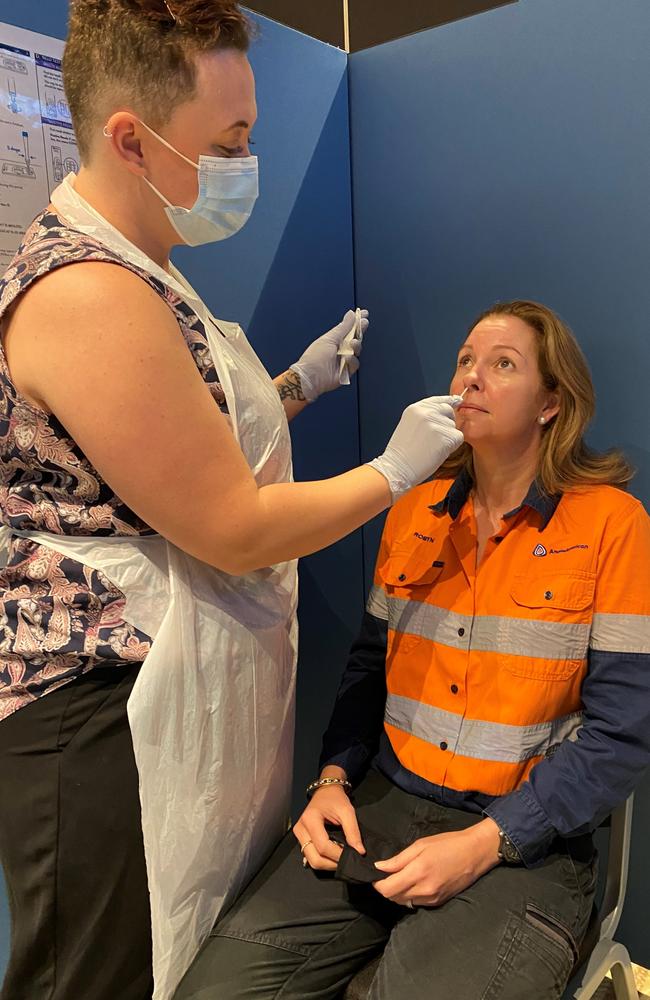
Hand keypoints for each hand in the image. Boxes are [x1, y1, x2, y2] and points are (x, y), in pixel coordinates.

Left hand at [290, 309, 368, 401]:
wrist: (311, 376)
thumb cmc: (315, 356)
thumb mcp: (330, 338)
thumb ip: (343, 327)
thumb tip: (351, 314)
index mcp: (334, 340)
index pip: (348, 328)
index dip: (356, 321)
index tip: (364, 314)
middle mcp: (340, 349)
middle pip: (355, 337)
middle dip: (360, 330)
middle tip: (364, 323)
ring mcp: (344, 360)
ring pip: (357, 350)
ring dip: (356, 345)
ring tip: (352, 344)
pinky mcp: (347, 371)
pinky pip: (355, 363)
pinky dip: (352, 360)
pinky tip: (346, 359)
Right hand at [293, 785, 364, 871]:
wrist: (326, 791)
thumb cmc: (336, 799)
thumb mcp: (347, 811)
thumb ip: (353, 832)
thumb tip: (359, 852)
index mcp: (310, 819)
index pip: (323, 846)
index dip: (338, 855)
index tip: (353, 856)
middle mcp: (300, 829)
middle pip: (314, 858)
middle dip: (332, 864)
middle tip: (347, 860)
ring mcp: (299, 836)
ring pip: (312, 860)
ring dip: (328, 864)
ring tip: (341, 857)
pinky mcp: (301, 839)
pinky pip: (311, 856)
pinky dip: (323, 860)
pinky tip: (333, 854)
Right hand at [368, 396, 464, 501]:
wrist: (397, 468)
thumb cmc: (402, 452)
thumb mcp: (409, 425)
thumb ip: (425, 416)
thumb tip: (448, 408)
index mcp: (415, 408)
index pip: (438, 400)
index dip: (448, 402)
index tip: (457, 401)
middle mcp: (426, 412)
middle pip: (449, 411)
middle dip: (447, 423)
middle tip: (434, 439)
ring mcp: (436, 423)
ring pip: (454, 427)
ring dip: (447, 438)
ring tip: (430, 447)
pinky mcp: (445, 436)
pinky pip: (458, 438)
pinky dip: (451, 447)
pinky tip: (436, 452)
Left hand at [372, 820, 500, 907]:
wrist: (475, 853)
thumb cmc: (447, 844)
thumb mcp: (420, 845)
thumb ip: (398, 860)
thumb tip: (379, 868)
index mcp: (417, 873)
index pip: (387, 890)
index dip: (378, 884)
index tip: (376, 876)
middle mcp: (424, 890)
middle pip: (394, 898)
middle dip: (387, 888)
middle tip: (387, 875)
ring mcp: (432, 899)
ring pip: (405, 902)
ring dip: (398, 893)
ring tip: (401, 877)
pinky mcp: (439, 902)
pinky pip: (417, 903)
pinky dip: (411, 895)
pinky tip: (415, 882)